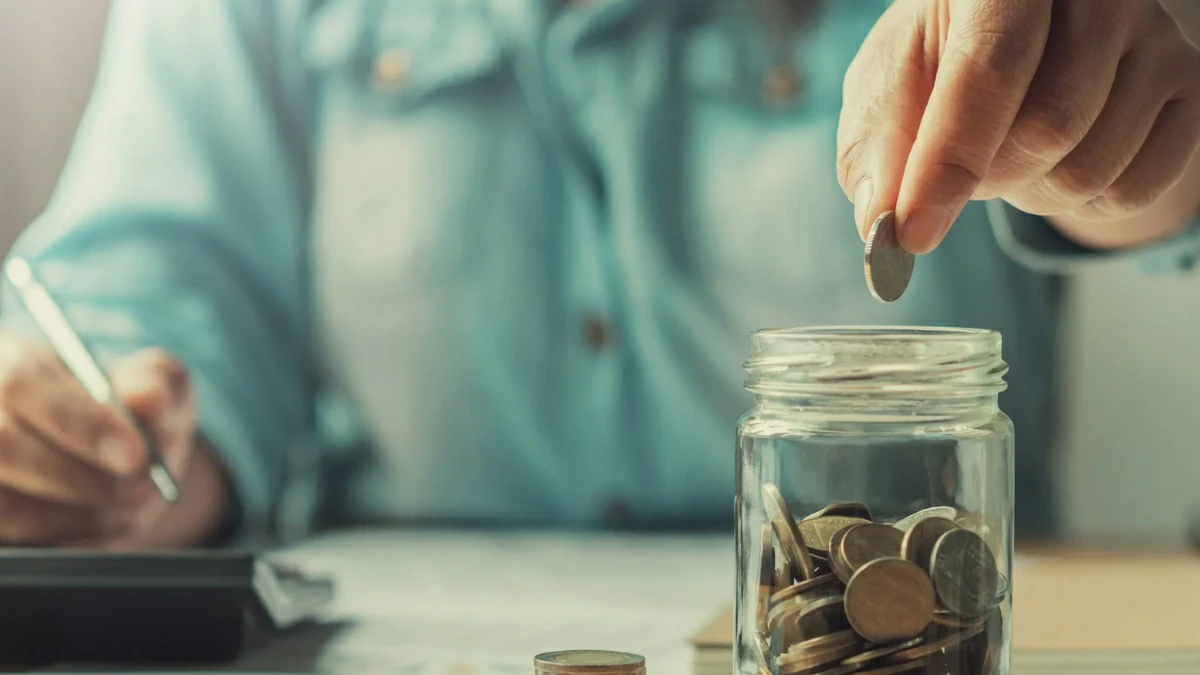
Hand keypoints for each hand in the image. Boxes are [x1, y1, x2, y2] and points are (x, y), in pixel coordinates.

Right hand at [0, 337, 227, 547]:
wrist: (117, 464)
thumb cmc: (130, 415)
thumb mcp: (155, 386)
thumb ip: (156, 382)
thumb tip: (148, 397)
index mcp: (10, 360)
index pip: (24, 384)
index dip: (80, 424)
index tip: (135, 455)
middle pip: (2, 445)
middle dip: (78, 478)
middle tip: (140, 492)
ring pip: (3, 504)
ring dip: (73, 517)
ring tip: (127, 511)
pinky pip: (12, 541)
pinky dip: (62, 543)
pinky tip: (99, 532)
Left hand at [839, 0, 1199, 253]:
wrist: (1021, 37)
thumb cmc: (940, 60)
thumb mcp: (889, 88)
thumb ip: (876, 149)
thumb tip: (881, 222)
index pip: (989, 70)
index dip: (947, 161)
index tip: (911, 231)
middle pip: (1048, 128)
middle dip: (986, 179)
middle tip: (958, 169)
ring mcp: (1153, 36)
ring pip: (1090, 169)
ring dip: (1028, 194)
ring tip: (1007, 156)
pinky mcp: (1187, 85)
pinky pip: (1133, 189)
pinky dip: (1079, 204)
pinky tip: (1054, 164)